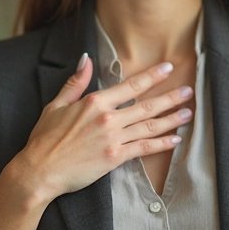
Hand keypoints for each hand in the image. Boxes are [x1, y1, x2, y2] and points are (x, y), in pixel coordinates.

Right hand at [15, 55, 193, 200]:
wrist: (39, 170)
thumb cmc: (44, 139)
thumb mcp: (56, 105)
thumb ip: (76, 82)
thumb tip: (86, 59)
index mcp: (95, 102)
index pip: (131, 85)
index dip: (152, 76)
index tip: (168, 68)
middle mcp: (108, 118)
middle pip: (147, 105)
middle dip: (171, 97)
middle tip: (189, 91)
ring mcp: (113, 138)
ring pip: (149, 126)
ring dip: (172, 119)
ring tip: (188, 113)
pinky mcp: (114, 158)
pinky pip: (144, 148)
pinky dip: (161, 144)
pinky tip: (175, 139)